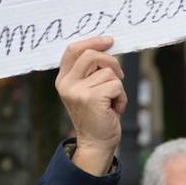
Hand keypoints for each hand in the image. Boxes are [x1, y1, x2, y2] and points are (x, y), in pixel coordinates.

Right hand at [56, 36, 125, 175]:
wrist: (96, 144)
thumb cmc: (97, 116)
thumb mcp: (88, 90)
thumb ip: (90, 71)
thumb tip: (107, 46)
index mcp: (63, 79)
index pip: (73, 50)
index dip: (92, 41)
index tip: (108, 41)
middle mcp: (67, 84)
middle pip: (91, 54)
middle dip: (111, 62)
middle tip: (119, 76)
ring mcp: (77, 91)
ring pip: (108, 72)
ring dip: (118, 86)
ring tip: (112, 102)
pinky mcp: (91, 98)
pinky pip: (116, 85)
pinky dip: (122, 97)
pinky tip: (115, 109)